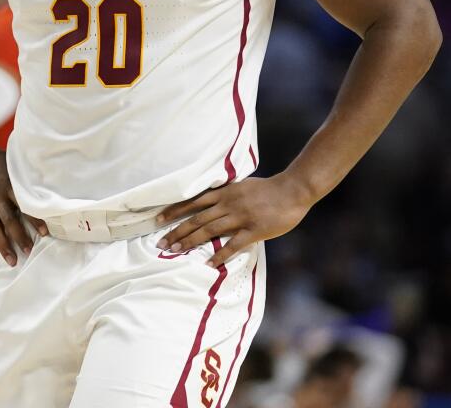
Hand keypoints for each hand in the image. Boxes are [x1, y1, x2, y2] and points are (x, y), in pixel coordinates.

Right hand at [0, 142, 47, 267]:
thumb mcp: (12, 163)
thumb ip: (26, 176)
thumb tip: (52, 180)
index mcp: (8, 184)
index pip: (24, 205)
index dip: (34, 219)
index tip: (45, 232)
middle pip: (9, 220)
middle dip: (20, 237)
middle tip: (30, 251)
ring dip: (4, 247)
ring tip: (13, 262)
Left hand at [157, 174, 313, 267]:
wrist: (293, 190)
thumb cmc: (268, 189)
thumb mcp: (242, 186)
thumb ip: (226, 195)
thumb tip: (211, 201)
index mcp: (224, 193)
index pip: (192, 202)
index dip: (174, 211)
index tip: (158, 219)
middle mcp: (227, 204)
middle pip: (196, 219)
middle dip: (177, 231)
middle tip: (161, 243)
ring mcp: (240, 217)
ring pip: (209, 230)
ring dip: (191, 241)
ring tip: (176, 251)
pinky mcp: (253, 230)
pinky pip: (233, 244)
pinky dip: (219, 254)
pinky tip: (208, 264)